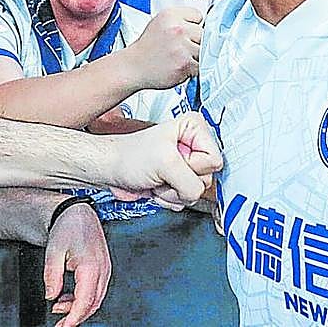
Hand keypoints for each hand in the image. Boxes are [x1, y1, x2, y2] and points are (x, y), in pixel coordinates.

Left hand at [45, 203, 110, 326]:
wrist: (77, 211)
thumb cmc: (68, 226)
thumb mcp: (53, 251)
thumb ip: (52, 276)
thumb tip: (51, 295)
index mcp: (91, 266)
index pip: (85, 302)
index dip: (73, 318)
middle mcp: (102, 269)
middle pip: (93, 303)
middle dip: (76, 316)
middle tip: (60, 324)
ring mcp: (105, 268)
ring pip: (96, 298)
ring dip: (79, 307)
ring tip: (59, 306)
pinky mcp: (103, 267)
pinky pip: (96, 289)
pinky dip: (83, 298)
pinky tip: (68, 297)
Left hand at [108, 113, 222, 207]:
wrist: (112, 169)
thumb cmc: (130, 157)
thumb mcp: (165, 163)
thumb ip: (191, 180)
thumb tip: (199, 193)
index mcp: (195, 128)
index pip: (214, 160)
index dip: (193, 166)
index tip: (174, 160)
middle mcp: (194, 144)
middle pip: (207, 178)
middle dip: (182, 182)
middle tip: (163, 172)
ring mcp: (187, 165)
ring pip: (197, 192)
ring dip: (174, 192)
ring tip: (158, 178)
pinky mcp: (179, 181)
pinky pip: (186, 199)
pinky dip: (169, 198)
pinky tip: (157, 185)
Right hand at [125, 7, 201, 88]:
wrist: (134, 66)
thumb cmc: (147, 47)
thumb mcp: (159, 23)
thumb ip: (180, 20)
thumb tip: (203, 23)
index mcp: (170, 15)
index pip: (198, 15)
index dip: (192, 25)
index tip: (185, 33)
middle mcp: (177, 29)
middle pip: (203, 33)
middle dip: (195, 42)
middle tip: (180, 48)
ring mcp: (181, 47)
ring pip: (204, 50)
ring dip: (195, 57)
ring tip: (179, 57)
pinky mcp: (185, 64)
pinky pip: (201, 66)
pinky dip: (193, 69)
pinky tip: (180, 66)